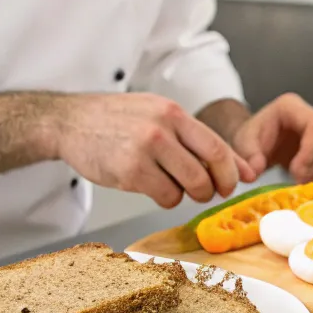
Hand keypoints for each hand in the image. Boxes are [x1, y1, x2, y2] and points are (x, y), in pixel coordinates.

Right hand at [52, 93, 255, 208]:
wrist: (71, 121)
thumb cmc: (119, 120)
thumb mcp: (159, 115)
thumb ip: (195, 138)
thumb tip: (241, 167)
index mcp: (173, 113)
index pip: (217, 147)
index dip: (233, 170)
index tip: (239, 182)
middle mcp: (162, 129)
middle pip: (208, 171)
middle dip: (215, 188)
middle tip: (208, 192)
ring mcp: (145, 150)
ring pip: (189, 187)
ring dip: (190, 195)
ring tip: (176, 186)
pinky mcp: (129, 172)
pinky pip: (165, 197)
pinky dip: (167, 199)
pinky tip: (155, 187)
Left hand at [230, 93, 312, 182]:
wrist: (257, 141)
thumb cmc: (252, 137)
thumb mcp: (243, 143)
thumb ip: (248, 155)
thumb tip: (256, 170)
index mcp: (292, 107)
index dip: (312, 150)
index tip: (296, 172)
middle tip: (301, 180)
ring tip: (304, 184)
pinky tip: (310, 182)